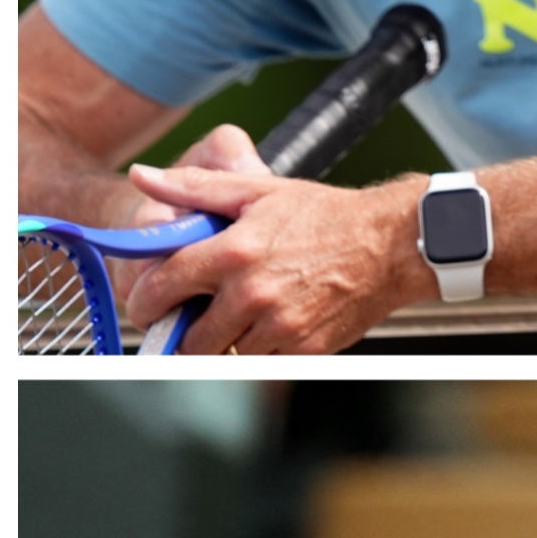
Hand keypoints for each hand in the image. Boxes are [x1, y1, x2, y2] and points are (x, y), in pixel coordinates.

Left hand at [118, 147, 429, 354]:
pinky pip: (266, 361)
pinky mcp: (307, 348)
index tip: (146, 305)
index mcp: (233, 253)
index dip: (144, 302)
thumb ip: (193, 188)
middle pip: (190, 338)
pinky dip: (261, 348)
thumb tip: (145, 176)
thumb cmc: (328, 216)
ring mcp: (282, 326)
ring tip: (238, 318)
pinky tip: (272, 323)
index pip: (162, 288)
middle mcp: (253, 294)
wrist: (392, 244)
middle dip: (183, 331)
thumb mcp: (257, 191)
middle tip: (189, 319)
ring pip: (227, 354)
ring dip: (225, 341)